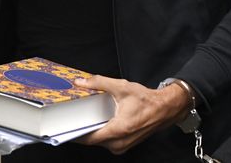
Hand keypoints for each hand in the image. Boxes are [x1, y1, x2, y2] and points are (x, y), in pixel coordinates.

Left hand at [73, 76, 189, 153]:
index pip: (89, 138)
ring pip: (100, 142)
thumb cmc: (147, 100)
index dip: (75, 133)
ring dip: (93, 131)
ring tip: (88, 119)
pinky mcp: (124, 146)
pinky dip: (102, 133)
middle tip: (75, 118)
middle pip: (92, 140)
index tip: (65, 127)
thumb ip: (99, 83)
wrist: (165, 109)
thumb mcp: (122, 87)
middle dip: (83, 129)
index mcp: (118, 130)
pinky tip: (101, 122)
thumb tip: (82, 82)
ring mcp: (122, 146)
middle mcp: (120, 142)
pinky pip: (107, 142)